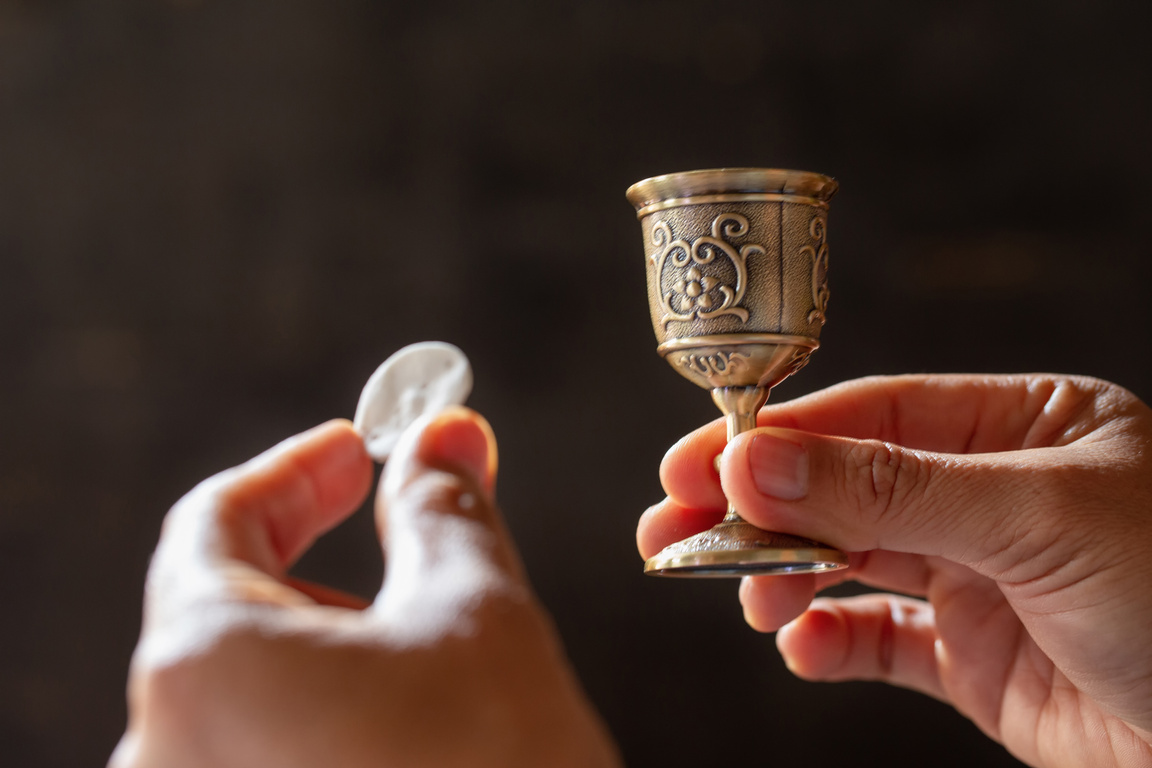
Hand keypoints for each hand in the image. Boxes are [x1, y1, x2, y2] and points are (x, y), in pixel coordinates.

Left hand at [112, 408, 619, 767]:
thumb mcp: (478, 615)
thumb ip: (444, 510)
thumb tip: (443, 438)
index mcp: (204, 666)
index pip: (215, 520)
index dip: (298, 471)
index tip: (358, 449)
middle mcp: (164, 751)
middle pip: (226, 606)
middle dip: (322, 557)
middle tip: (409, 531)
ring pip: (247, 690)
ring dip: (329, 640)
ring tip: (426, 648)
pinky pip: (258, 753)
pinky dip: (322, 714)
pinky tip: (404, 726)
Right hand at [639, 374, 1151, 767]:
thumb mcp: (1034, 519)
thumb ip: (887, 488)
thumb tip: (754, 458)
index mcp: (1023, 425)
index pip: (872, 414)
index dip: (778, 436)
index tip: (697, 463)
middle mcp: (993, 492)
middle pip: (843, 485)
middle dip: (756, 508)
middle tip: (670, 527)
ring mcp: (981, 575)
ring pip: (848, 560)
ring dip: (782, 576)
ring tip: (741, 596)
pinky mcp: (975, 658)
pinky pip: (879, 640)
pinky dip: (829, 641)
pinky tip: (803, 646)